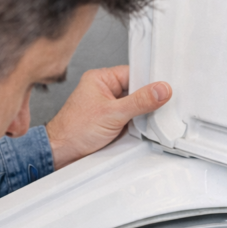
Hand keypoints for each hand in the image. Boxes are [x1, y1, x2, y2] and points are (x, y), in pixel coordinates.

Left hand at [46, 65, 171, 168]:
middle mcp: (105, 91)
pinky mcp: (112, 123)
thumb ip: (140, 101)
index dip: (149, 81)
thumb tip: (161, 90)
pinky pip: (131, 120)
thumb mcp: (113, 114)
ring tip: (146, 121)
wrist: (62, 153)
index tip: (164, 90)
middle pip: (136, 91)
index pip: (133, 73)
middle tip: (158, 107)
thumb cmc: (74, 130)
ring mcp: (109, 108)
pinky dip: (138, 125)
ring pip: (135, 107)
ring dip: (142, 115)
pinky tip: (141, 130)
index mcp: (101, 79)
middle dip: (147, 101)